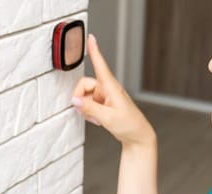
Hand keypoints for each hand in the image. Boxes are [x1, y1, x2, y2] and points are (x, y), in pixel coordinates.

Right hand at [72, 34, 155, 148]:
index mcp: (111, 88)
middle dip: (80, 97)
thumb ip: (89, 108)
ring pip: (85, 95)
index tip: (91, 38)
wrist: (137, 136)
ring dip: (85, 107)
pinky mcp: (104, 104)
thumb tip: (74, 100)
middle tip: (85, 111)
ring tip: (96, 118)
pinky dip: (89, 111)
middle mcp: (108, 89)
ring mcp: (106, 96)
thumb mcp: (107, 118)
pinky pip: (89, 103)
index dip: (95, 51)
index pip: (100, 65)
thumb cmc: (129, 125)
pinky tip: (98, 120)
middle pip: (84, 85)